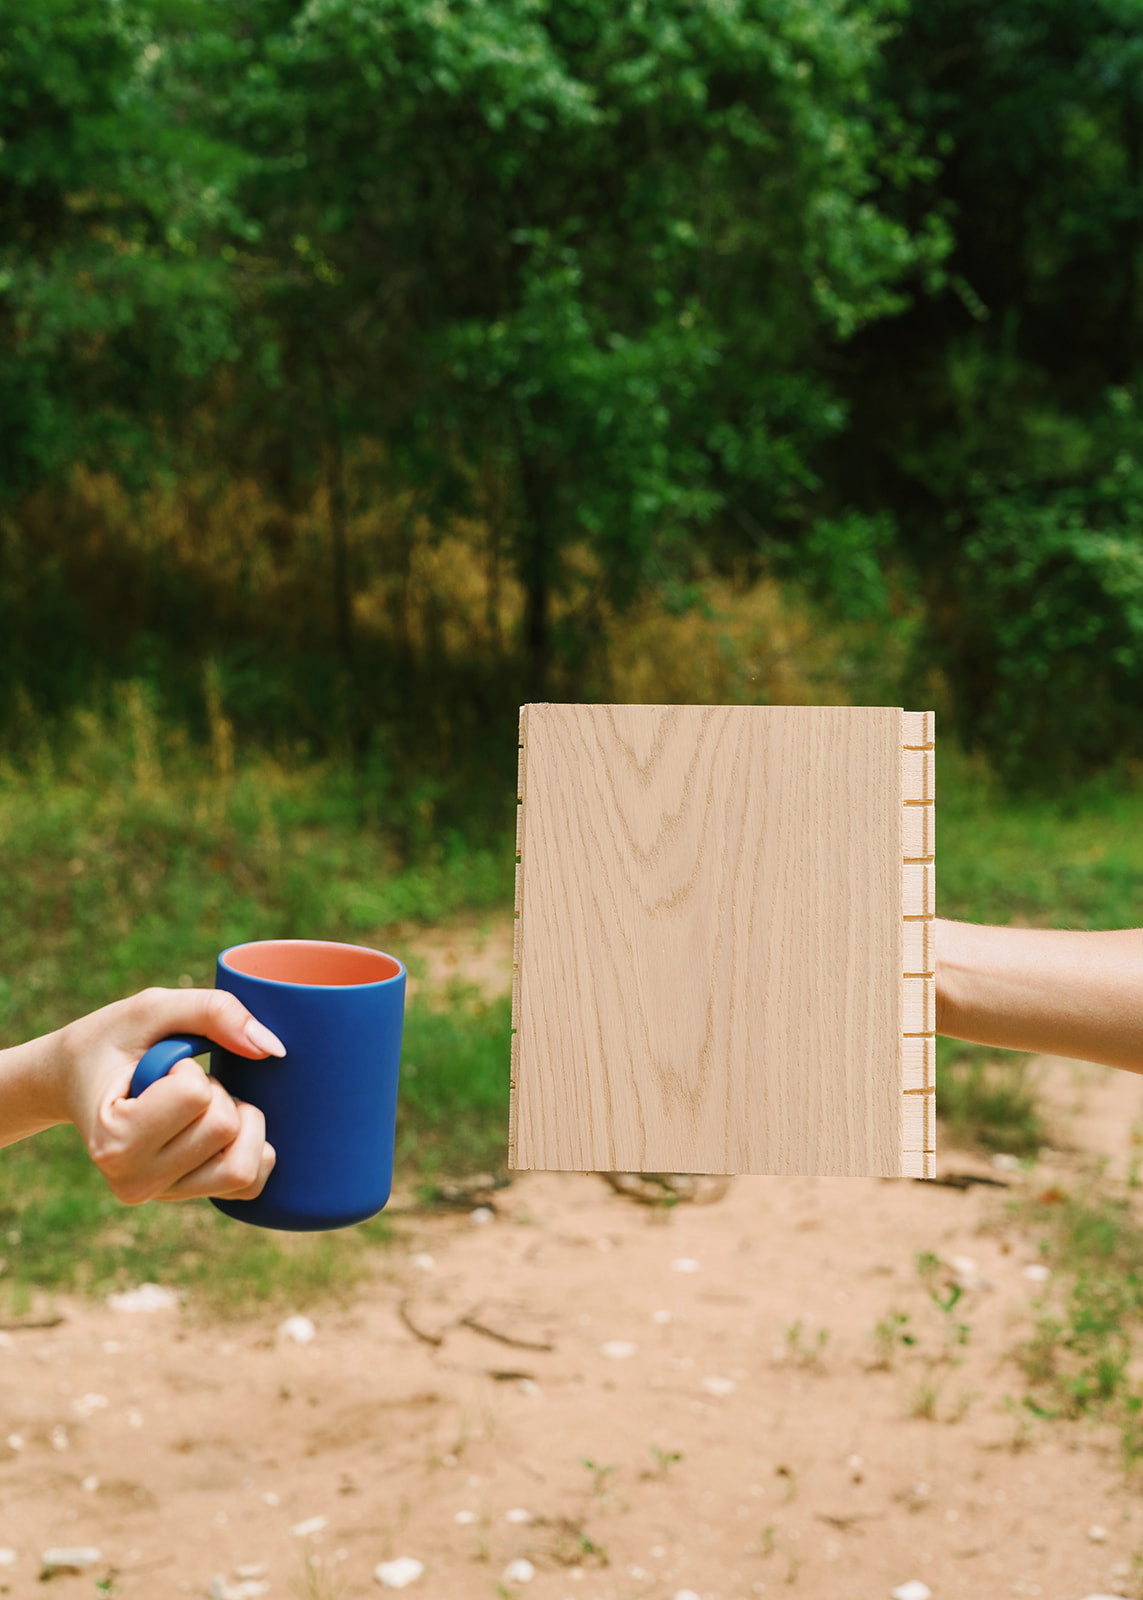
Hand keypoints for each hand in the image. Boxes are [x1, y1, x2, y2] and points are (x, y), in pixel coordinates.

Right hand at [56, 988, 285, 1204]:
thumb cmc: (113, 1040)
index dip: (186, 1068)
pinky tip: (219, 1128)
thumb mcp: (153, 1008)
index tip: (153, 1071)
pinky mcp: (192, 1198)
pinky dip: (254, 1146)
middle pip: (225, 1128)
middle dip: (213, 1091)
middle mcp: (134, 1183)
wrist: (78, 1079)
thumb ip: (214, 1012)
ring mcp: (164, 1196)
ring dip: (236, 1119)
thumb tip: (273, 1049)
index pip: (196, 1096)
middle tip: (173, 1086)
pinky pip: (253, 1182)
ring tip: (196, 1107)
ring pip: (245, 1163)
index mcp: (113, 1142)